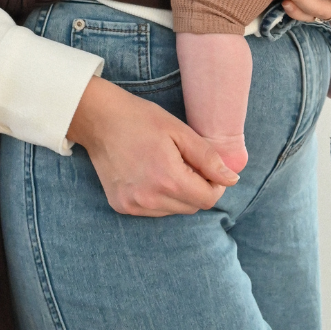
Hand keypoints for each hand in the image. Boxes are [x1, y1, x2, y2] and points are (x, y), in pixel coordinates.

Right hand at [67, 76, 238, 215]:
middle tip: (187, 163)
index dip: (215, 185)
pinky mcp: (121, 207)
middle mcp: (149, 199)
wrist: (99, 119)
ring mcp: (133, 205)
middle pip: (192, 207)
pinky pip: (153, 210)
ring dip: (178, 194)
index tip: (209, 168)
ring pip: (173, 211)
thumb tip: (231, 180)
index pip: (207, 199)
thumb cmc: (141, 119)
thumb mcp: (179, 131)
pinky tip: (150, 174)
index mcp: (168, 179)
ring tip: (166, 166)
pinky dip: (159, 197)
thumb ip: (208, 158)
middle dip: (197, 188)